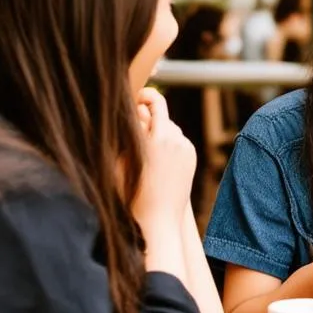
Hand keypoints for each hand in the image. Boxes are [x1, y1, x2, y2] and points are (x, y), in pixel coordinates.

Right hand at [132, 89, 195, 237]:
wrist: (158, 218)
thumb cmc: (131, 192)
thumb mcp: (120, 158)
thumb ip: (127, 131)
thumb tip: (130, 111)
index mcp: (156, 137)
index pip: (154, 101)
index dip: (143, 95)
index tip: (134, 97)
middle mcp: (175, 140)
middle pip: (162, 112)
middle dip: (147, 113)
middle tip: (133, 120)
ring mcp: (186, 148)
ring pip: (170, 126)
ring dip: (157, 128)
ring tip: (142, 144)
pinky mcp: (191, 156)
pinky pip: (178, 139)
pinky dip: (167, 141)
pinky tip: (155, 155)